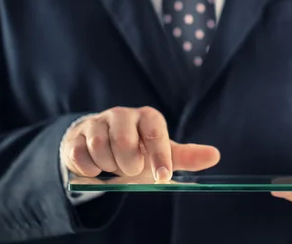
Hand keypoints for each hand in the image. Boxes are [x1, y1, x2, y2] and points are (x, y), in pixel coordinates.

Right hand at [61, 106, 219, 180]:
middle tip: (130, 167)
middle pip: (124, 143)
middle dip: (128, 165)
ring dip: (109, 166)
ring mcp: (98, 121)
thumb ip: (186, 157)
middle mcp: (122, 114)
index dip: (159, 155)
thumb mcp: (162, 154)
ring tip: (114, 165)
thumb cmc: (138, 152)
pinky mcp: (76, 134)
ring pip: (100, 149)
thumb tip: (215, 156)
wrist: (101, 150)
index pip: (155, 132)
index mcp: (148, 117)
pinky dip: (90, 169)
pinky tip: (96, 166)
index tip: (162, 176)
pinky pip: (81, 156)